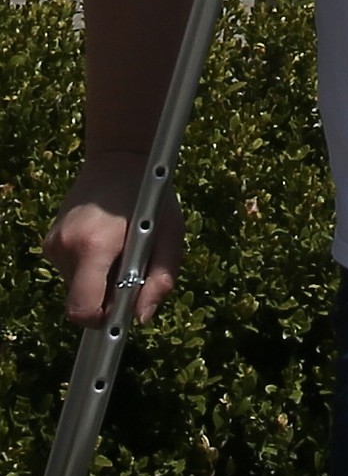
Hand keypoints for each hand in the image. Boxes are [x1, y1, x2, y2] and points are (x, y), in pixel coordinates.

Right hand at [43, 151, 183, 326]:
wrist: (119, 157)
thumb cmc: (151, 195)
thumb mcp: (170, 233)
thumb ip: (161, 278)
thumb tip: (141, 317)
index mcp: (94, 245)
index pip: (83, 309)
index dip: (103, 318)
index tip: (122, 308)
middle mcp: (66, 245)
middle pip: (80, 302)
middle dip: (104, 298)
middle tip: (128, 269)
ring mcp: (54, 241)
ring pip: (75, 288)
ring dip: (98, 280)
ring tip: (118, 248)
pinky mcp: (50, 240)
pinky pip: (70, 271)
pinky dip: (88, 268)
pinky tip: (105, 242)